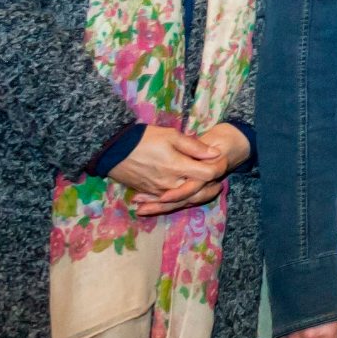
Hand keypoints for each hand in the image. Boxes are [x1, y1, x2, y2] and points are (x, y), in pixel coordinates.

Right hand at [108, 125, 223, 206]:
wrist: (114, 151)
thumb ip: (194, 147)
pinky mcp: (149, 193)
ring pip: (182, 199)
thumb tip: (215, 154)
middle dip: (209, 188)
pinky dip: (178, 199)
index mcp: (177, 167)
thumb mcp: (171, 136)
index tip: (222, 163)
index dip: (217, 169)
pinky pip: (167, 201)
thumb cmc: (144, 139)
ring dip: (196, 196)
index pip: (206, 174)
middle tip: (219, 184)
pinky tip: (185, 196)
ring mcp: (158, 190)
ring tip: (206, 190)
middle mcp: (169, 183)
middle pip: (196, 191)